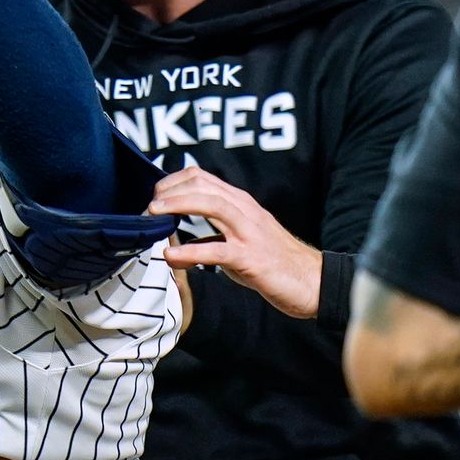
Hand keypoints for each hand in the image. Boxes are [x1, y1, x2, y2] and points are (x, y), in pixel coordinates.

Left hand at [146, 168, 322, 317]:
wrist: (311, 282)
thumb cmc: (273, 263)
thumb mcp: (238, 242)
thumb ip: (211, 236)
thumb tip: (175, 241)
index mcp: (240, 204)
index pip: (202, 178)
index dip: (173, 182)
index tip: (154, 197)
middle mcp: (245, 211)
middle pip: (203, 185)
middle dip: (170, 190)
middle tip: (147, 206)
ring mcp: (249, 233)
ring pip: (212, 205)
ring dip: (178, 205)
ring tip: (153, 214)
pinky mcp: (252, 258)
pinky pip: (218, 251)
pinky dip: (191, 251)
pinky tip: (170, 257)